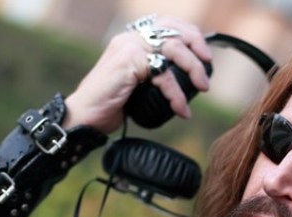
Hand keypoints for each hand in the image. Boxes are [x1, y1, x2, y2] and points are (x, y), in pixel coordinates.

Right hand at [63, 15, 211, 133]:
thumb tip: (184, 78)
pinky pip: (164, 75)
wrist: (84, 116)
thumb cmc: (109, 104)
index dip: (190, 34)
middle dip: (197, 47)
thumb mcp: (135, 82)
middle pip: (174, 31)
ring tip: (203, 88)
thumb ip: (153, 73)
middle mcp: (131, 38)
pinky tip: (181, 109)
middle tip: (208, 69)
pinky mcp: (130, 62)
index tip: (204, 55)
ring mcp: (130, 48)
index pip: (167, 24)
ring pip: (173, 49)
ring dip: (194, 69)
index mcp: (132, 39)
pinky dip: (177, 94)